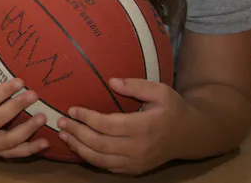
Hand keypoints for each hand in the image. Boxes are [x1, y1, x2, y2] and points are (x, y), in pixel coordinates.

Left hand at [57, 77, 186, 174]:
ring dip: (79, 149)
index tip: (72, 109)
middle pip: (100, 144)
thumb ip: (136, 85)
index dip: (88, 118)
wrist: (190, 135)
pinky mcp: (135, 169)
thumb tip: (111, 81)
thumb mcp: (160, 91)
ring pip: (101, 160)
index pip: (108, 125)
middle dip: (77, 133)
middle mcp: (139, 148)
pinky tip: (79, 148)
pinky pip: (108, 167)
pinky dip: (91, 159)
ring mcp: (137, 162)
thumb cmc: (173, 109)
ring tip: (64, 135)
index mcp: (144, 127)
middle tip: (60, 122)